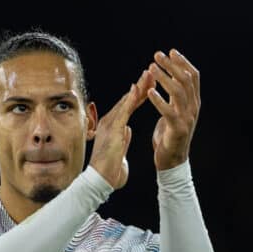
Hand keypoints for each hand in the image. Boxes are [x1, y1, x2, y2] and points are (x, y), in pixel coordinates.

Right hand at [89, 70, 154, 188]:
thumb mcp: (120, 151)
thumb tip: (128, 132)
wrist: (100, 180)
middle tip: (152, 71)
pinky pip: (125, 110)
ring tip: (149, 74)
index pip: (128, 106)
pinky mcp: (113, 128)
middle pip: (128, 99)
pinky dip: (132, 98)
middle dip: (141, 85)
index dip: (139, 95)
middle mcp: (109, 122)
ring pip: (127, 101)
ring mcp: (110, 124)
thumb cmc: (109, 171)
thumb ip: (124, 140)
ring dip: (139, 87)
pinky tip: (140, 87)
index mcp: (112, 127)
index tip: (149, 84)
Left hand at [147, 49, 200, 169]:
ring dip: (164, 78)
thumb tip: (170, 79)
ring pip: (178, 92)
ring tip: (151, 68)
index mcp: (193, 103)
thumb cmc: (169, 136)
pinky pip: (168, 111)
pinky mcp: (177, 129)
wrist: (172, 161)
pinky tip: (149, 92)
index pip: (193, 76)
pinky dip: (159, 100)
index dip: (183, 62)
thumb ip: (174, 98)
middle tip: (157, 55)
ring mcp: (187, 118)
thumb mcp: (174, 112)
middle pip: (186, 80)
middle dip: (172, 65)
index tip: (171, 51)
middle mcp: (193, 108)